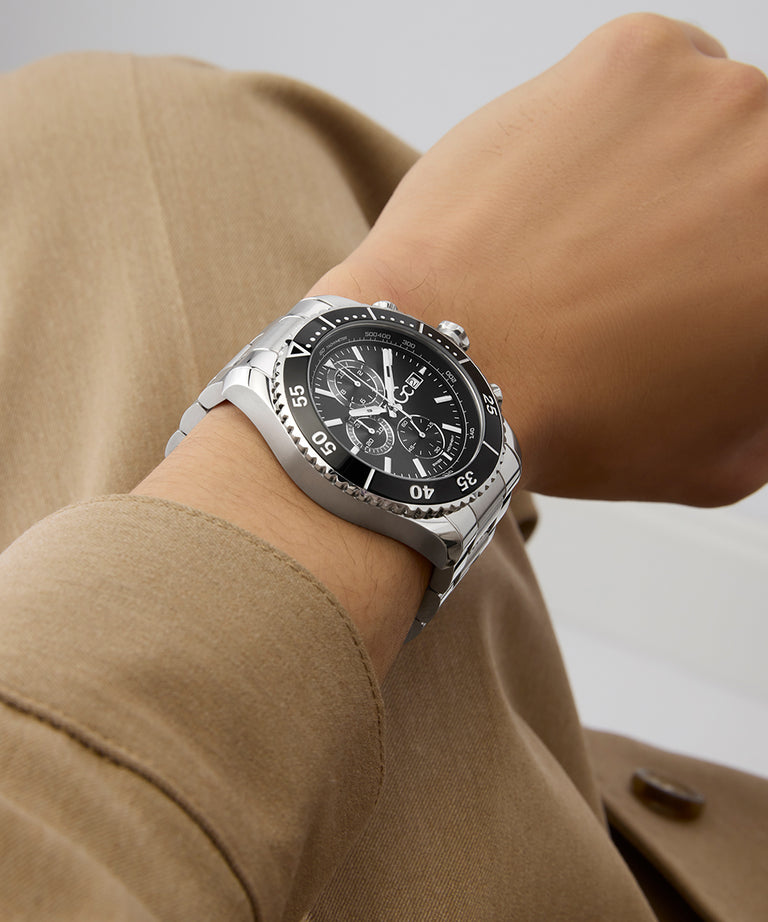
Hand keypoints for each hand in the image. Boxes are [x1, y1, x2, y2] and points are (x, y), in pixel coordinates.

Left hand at [313, 14, 767, 506]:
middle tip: (658, 265)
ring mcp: (721, 102)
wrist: (448, 366)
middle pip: (763, 179)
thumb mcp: (719, 461)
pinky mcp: (639, 57)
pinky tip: (576, 188)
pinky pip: (665, 74)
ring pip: (721, 123)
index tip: (717, 282)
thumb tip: (764, 371)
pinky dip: (630, 124)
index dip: (746, 274)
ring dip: (680, 169)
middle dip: (723, 223)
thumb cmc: (571, 420)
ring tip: (599, 234)